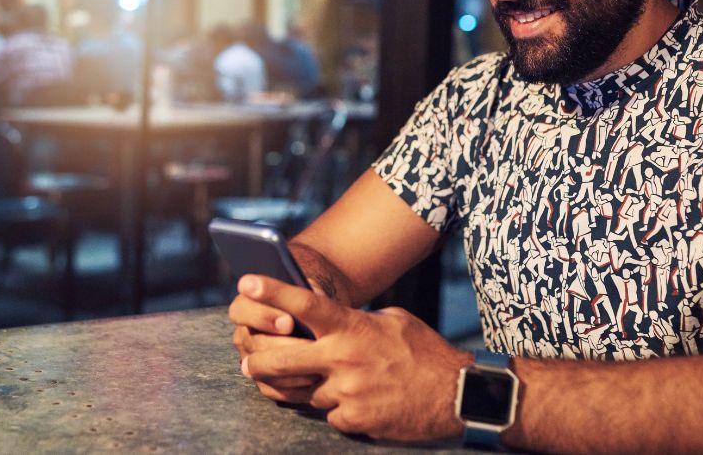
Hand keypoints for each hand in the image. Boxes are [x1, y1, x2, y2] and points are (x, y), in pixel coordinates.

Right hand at [228, 280, 321, 403]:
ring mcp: (249, 358)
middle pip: (253, 342)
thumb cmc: (313, 301)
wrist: (324, 322)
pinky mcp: (261, 379)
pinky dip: (293, 386)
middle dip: (281, 346)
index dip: (263, 317)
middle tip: (308, 348)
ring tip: (317, 366)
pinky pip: (270, 388)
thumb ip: (298, 296)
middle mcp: (244, 332)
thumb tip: (301, 305)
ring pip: (260, 368)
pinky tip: (314, 380)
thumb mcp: (308, 291)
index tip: (290, 322)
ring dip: (290, 369)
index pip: (241, 310)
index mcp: (248, 305)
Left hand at [238, 274, 471, 441]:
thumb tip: (335, 322)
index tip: (245, 281)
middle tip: (247, 363)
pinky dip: (337, 409)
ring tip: (320, 382)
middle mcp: (343, 358)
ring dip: (308, 389)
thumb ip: (359, 320)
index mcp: (352, 327)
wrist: (457, 395)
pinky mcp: (354, 420)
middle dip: (256, 362)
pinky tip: (357, 402)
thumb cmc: (425, 353)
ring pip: (304, 393)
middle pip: (279, 360)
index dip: (271, 291)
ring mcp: (347, 392)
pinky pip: (328, 415)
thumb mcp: (394, 321)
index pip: (303, 304)